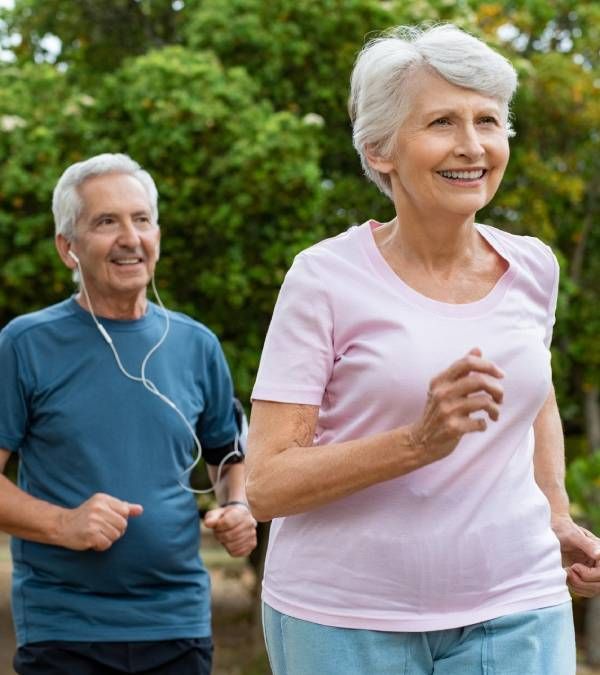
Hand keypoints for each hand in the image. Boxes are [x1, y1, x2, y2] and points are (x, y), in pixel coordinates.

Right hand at [57, 493, 142, 551]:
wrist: (61, 525)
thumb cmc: (86, 516)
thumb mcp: (103, 506)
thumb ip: (123, 507)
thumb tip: (140, 510)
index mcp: (103, 499)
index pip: (125, 511)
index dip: (120, 519)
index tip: (109, 520)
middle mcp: (99, 508)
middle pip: (123, 525)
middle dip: (115, 530)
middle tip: (102, 530)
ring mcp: (94, 522)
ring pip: (116, 535)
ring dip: (108, 539)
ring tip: (97, 534)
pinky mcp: (90, 535)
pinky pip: (107, 544)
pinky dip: (101, 546)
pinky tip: (93, 541)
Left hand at [203, 504, 256, 557]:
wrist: (239, 517)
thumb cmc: (225, 516)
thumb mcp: (216, 513)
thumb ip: (211, 518)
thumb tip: (208, 524)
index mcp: (241, 512)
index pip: (227, 523)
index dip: (218, 526)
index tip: (217, 525)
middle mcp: (249, 522)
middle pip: (229, 536)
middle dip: (219, 536)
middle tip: (219, 532)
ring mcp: (252, 534)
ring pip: (233, 546)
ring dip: (225, 543)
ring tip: (225, 536)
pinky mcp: (252, 544)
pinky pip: (238, 553)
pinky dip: (231, 550)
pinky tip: (231, 542)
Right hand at [409, 348, 503, 464]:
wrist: (420, 441)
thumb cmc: (436, 412)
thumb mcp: (443, 388)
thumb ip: (461, 370)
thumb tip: (477, 349)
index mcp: (440, 380)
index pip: (467, 362)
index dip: (488, 365)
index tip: (500, 374)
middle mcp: (441, 393)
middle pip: (479, 380)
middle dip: (497, 388)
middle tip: (500, 397)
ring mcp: (446, 411)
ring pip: (484, 401)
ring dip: (495, 408)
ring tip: (494, 413)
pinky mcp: (452, 428)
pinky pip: (480, 422)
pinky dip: (484, 424)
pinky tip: (480, 425)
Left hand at [552, 515, 599, 596]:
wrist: (553, 530)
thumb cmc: (563, 528)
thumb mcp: (573, 535)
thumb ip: (586, 544)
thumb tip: (599, 555)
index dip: (588, 575)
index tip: (574, 566)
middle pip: (599, 585)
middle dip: (582, 582)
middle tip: (567, 571)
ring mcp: (594, 570)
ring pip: (594, 590)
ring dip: (578, 586)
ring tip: (566, 573)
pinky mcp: (587, 576)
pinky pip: (587, 591)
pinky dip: (576, 588)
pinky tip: (566, 577)